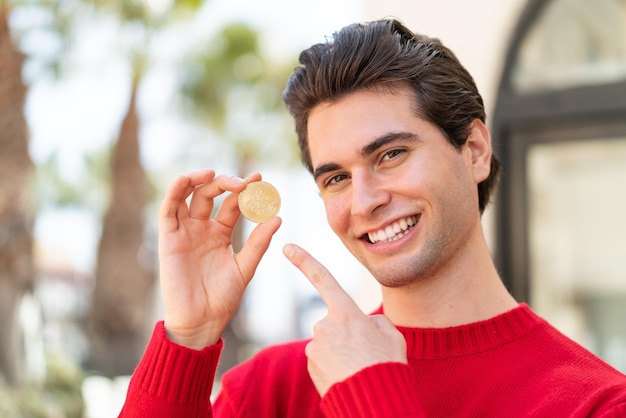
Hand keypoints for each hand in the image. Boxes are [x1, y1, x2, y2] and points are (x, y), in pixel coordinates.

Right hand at [159, 169, 280, 348]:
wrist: (200, 321)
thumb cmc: (223, 298)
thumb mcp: (245, 267)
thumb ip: (259, 243)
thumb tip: (277, 217)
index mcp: (221, 234)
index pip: (233, 204)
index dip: (246, 191)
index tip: (261, 179)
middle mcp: (202, 228)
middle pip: (212, 194)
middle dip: (227, 183)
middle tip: (245, 182)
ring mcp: (185, 231)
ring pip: (188, 195)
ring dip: (199, 179)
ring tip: (215, 174)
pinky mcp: (168, 238)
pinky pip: (169, 209)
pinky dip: (175, 191)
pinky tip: (187, 180)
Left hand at [283, 244, 406, 395]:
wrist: (375, 401)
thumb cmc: (387, 365)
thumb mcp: (390, 334)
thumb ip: (374, 321)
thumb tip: (363, 325)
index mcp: (346, 312)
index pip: (323, 278)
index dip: (304, 260)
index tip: (288, 246)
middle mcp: (325, 325)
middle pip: (334, 322)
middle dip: (346, 333)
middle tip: (365, 353)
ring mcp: (315, 346)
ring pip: (328, 342)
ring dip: (340, 352)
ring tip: (358, 367)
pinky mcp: (310, 364)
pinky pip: (322, 359)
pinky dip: (334, 365)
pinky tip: (348, 375)